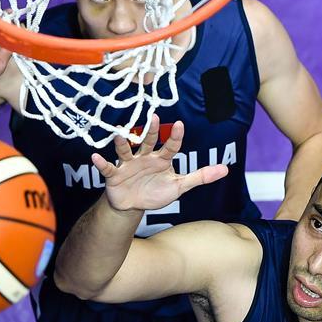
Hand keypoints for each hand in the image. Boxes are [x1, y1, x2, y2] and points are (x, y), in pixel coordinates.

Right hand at [92, 115, 227, 211]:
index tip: (180, 124)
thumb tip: (225, 170)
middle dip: (151, 131)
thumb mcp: (180, 186)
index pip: (170, 146)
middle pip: (148, 142)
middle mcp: (144, 157)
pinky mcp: (114, 175)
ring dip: (122, 143)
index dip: (175, 137)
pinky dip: (101, 162)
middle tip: (154, 117)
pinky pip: (107, 167)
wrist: (133, 205)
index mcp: (161, 159)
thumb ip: (200, 177)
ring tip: (120, 133)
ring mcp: (128, 164)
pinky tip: (95, 157)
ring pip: (126, 150)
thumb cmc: (156, 191)